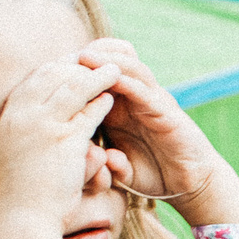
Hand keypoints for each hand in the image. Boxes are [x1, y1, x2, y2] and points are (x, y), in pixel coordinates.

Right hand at [0, 55, 123, 238]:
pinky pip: (87, 112)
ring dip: (95, 75)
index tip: (74, 62)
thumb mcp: (17, 152)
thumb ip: (28, 130)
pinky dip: (100, 101)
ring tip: (114, 69)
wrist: (22, 218)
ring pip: (73, 86)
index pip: (35, 79)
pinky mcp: (63, 140)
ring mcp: (41, 124)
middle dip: (77, 62)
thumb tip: (45, 120)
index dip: (57, 67)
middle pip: (53, 73)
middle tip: (97, 58)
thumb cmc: (22, 192)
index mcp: (9, 115)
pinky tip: (112, 97)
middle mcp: (22, 114)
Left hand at [79, 38, 238, 226]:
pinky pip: (146, 92)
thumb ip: (105, 162)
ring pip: (129, 70)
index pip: (94, 81)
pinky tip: (112, 75)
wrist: (191, 185)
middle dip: (87, 58)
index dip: (73, 73)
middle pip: (109, 65)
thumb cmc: (154, 175)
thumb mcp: (120, 168)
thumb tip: (100, 157)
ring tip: (84, 55)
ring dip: (107, 61)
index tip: (47, 69)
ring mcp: (152, 102)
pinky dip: (129, 82)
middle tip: (62, 53)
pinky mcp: (168, 112)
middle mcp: (134, 100)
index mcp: (117, 110)